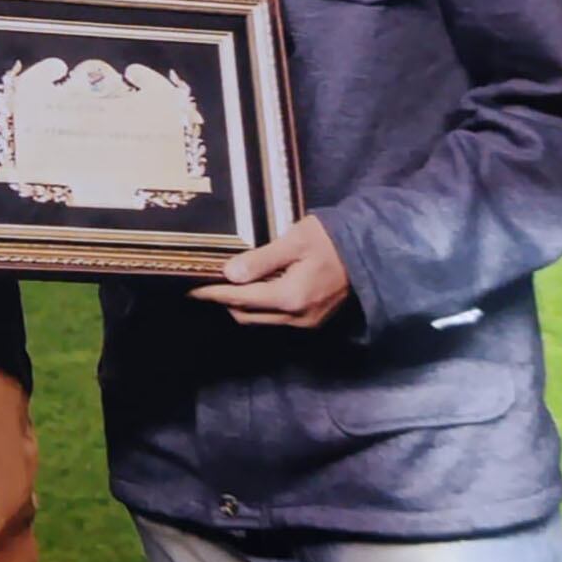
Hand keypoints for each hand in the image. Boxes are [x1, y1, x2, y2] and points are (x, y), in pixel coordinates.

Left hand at [187, 215, 349, 328]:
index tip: (191, 288)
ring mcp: (306, 322)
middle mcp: (296, 317)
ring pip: (261, 320)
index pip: (240, 298)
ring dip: (241, 306)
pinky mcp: (313, 320)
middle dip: (224, 301)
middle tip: (206, 283)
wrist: (370, 251)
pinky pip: (276, 319)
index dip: (213, 293)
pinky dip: (260, 307)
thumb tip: (229, 274)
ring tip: (226, 286)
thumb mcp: (295, 241)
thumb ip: (261, 259)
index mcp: (290, 297)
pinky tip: (256, 289)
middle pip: (246, 315)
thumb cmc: (331, 239)